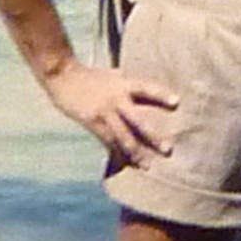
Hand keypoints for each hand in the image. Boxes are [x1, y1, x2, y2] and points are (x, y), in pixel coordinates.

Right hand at [42, 64, 178, 163]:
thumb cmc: (88, 75)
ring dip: (137, 152)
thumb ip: (126, 85)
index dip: (161, 95)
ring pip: (123, 136)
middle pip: (138, 121)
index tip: (177, 102)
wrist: (62, 75)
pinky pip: (107, 141)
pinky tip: (124, 163)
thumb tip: (143, 92)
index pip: (146, 88)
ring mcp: (104, 112)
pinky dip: (116, 153)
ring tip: (148, 165)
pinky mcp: (92, 122)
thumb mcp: (111, 74)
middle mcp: (116, 99)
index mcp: (123, 84)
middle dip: (153, 136)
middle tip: (168, 150)